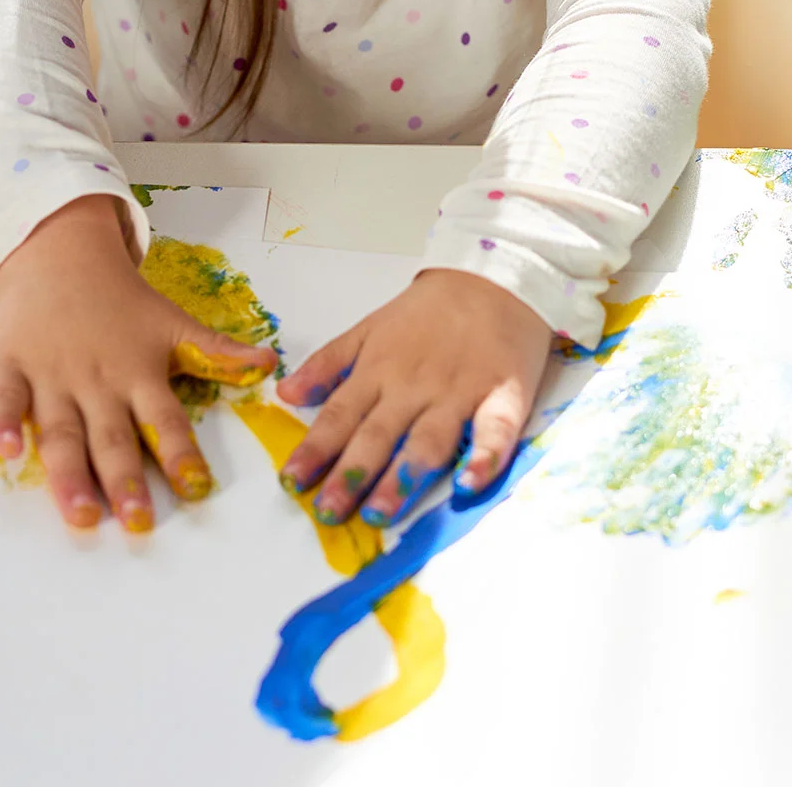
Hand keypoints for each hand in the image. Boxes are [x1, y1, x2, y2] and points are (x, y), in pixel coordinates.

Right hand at [0, 195, 277, 532]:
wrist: (58, 252)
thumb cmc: (120, 299)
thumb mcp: (171, 323)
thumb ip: (216, 351)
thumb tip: (271, 365)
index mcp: (138, 371)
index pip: (165, 419)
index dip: (181, 454)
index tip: (196, 489)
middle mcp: (97, 379)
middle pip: (112, 436)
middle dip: (125, 480)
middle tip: (138, 522)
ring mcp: (51, 374)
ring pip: (61, 430)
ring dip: (70, 474)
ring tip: (81, 514)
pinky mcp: (10, 364)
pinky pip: (4, 397)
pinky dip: (3, 423)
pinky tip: (9, 452)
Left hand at [275, 269, 552, 525]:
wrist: (496, 278)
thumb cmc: (429, 312)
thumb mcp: (370, 328)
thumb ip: (329, 363)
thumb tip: (285, 394)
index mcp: (379, 370)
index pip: (340, 415)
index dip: (315, 450)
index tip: (291, 482)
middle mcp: (414, 386)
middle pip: (378, 435)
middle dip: (350, 475)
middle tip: (326, 512)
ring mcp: (460, 392)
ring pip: (428, 441)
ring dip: (403, 478)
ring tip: (379, 513)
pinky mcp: (505, 395)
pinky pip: (495, 431)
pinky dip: (484, 458)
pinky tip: (469, 485)